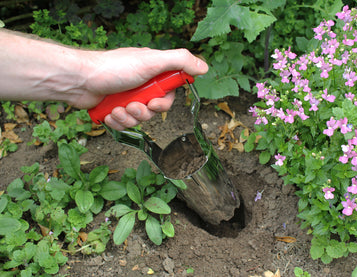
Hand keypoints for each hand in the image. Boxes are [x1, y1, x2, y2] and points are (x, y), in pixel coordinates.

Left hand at [75, 47, 207, 129]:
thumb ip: (180, 61)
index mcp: (152, 73)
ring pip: (138, 119)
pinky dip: (117, 122)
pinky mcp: (114, 109)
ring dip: (128, 118)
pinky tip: (109, 113)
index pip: (168, 93)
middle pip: (154, 110)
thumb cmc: (113, 67)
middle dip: (143, 112)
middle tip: (132, 105)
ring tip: (117, 108)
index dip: (163, 103)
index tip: (154, 102)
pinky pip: (123, 125)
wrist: (79, 80)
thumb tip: (204, 66)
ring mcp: (126, 98)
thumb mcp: (152, 61)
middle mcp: (140, 85)